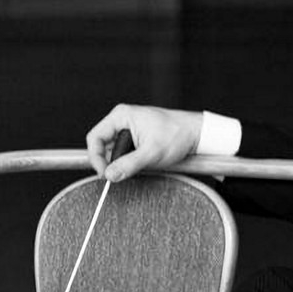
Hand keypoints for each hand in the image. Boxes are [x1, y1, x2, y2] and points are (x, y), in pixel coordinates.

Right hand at [85, 103, 202, 181]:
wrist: (198, 134)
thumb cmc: (178, 135)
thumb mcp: (151, 153)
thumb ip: (128, 165)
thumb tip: (110, 175)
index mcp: (121, 116)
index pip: (95, 137)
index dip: (96, 157)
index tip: (105, 174)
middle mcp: (123, 120)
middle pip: (103, 145)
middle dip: (110, 162)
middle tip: (120, 175)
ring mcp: (130, 129)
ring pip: (114, 151)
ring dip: (121, 162)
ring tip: (137, 166)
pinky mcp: (137, 138)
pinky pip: (125, 152)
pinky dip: (129, 161)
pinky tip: (141, 164)